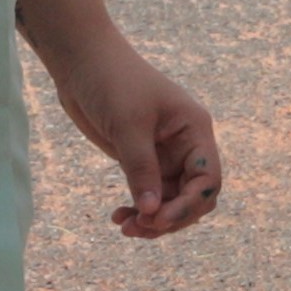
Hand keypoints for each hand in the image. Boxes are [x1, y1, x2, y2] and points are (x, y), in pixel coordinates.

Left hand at [47, 36, 226, 237]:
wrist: (83, 63)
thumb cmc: (113, 83)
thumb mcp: (128, 126)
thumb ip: (141, 169)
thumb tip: (152, 212)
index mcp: (194, 131)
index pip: (208, 179)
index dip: (189, 205)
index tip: (159, 219)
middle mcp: (185, 146)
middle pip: (193, 196)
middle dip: (171, 217)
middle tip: (138, 227)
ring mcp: (164, 155)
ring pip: (170, 200)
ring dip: (152, 218)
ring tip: (125, 227)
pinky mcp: (141, 160)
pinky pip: (148, 194)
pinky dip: (138, 208)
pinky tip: (119, 216)